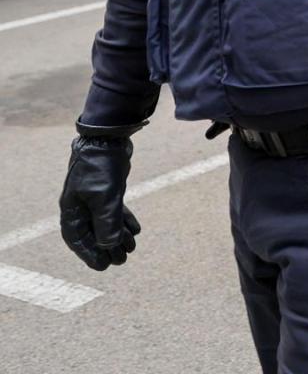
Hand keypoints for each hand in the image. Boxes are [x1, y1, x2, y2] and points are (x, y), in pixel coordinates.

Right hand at [59, 135, 141, 270]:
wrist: (108, 139)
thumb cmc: (100, 168)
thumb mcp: (105, 197)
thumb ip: (107, 222)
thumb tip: (109, 246)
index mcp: (71, 209)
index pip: (77, 239)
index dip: (89, 254)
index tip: (103, 267)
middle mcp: (80, 204)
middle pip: (92, 233)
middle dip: (106, 248)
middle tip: (121, 261)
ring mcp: (94, 196)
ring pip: (105, 222)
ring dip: (118, 235)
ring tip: (132, 248)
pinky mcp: (108, 188)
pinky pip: (114, 210)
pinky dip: (124, 220)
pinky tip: (136, 231)